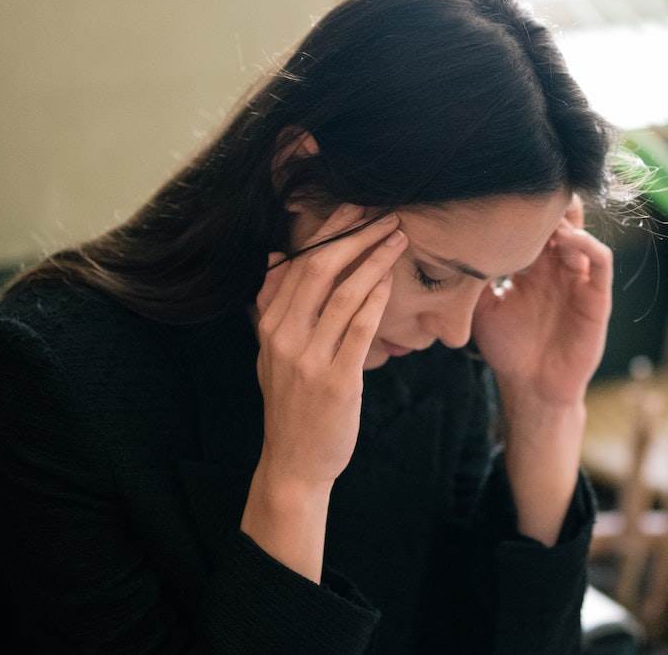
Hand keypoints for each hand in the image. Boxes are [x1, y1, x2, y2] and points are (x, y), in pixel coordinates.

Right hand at [252, 204, 406, 486]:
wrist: (294, 462)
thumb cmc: (291, 404)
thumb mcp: (271, 352)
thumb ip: (272, 305)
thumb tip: (276, 256)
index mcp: (269, 325)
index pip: (298, 264)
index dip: (327, 231)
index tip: (354, 207)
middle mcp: (284, 336)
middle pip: (318, 269)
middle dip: (353, 235)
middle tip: (382, 212)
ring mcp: (309, 358)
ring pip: (343, 293)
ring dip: (373, 260)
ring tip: (397, 237)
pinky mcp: (337, 380)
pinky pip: (358, 329)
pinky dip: (375, 299)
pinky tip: (391, 279)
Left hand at [472, 196, 612, 407]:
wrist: (530, 386)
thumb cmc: (508, 348)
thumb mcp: (482, 308)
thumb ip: (474, 279)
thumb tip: (451, 246)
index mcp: (531, 267)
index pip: (533, 227)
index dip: (522, 210)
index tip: (504, 196)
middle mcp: (557, 268)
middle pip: (561, 221)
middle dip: (548, 206)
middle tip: (530, 194)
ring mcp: (578, 280)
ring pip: (582, 234)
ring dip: (567, 221)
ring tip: (547, 219)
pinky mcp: (596, 296)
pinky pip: (601, 261)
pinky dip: (588, 244)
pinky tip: (568, 240)